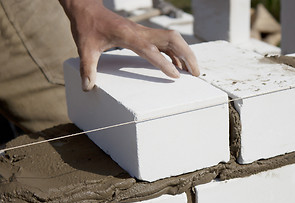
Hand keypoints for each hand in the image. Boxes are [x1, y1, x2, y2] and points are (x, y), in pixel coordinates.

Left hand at [59, 0, 199, 90]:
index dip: (165, 63)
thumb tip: (87, 87)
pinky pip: (165, 42)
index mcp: (129, 36)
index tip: (176, 76)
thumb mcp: (85, 48)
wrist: (88, 9)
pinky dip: (175, 53)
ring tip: (192, 70)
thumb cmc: (87, 26)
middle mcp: (141, 32)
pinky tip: (177, 64)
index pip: (152, 50)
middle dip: (187, 55)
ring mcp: (144, 32)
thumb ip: (87, 68)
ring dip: (185, 53)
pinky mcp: (144, 34)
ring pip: (173, 39)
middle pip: (172, 40)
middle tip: (196, 73)